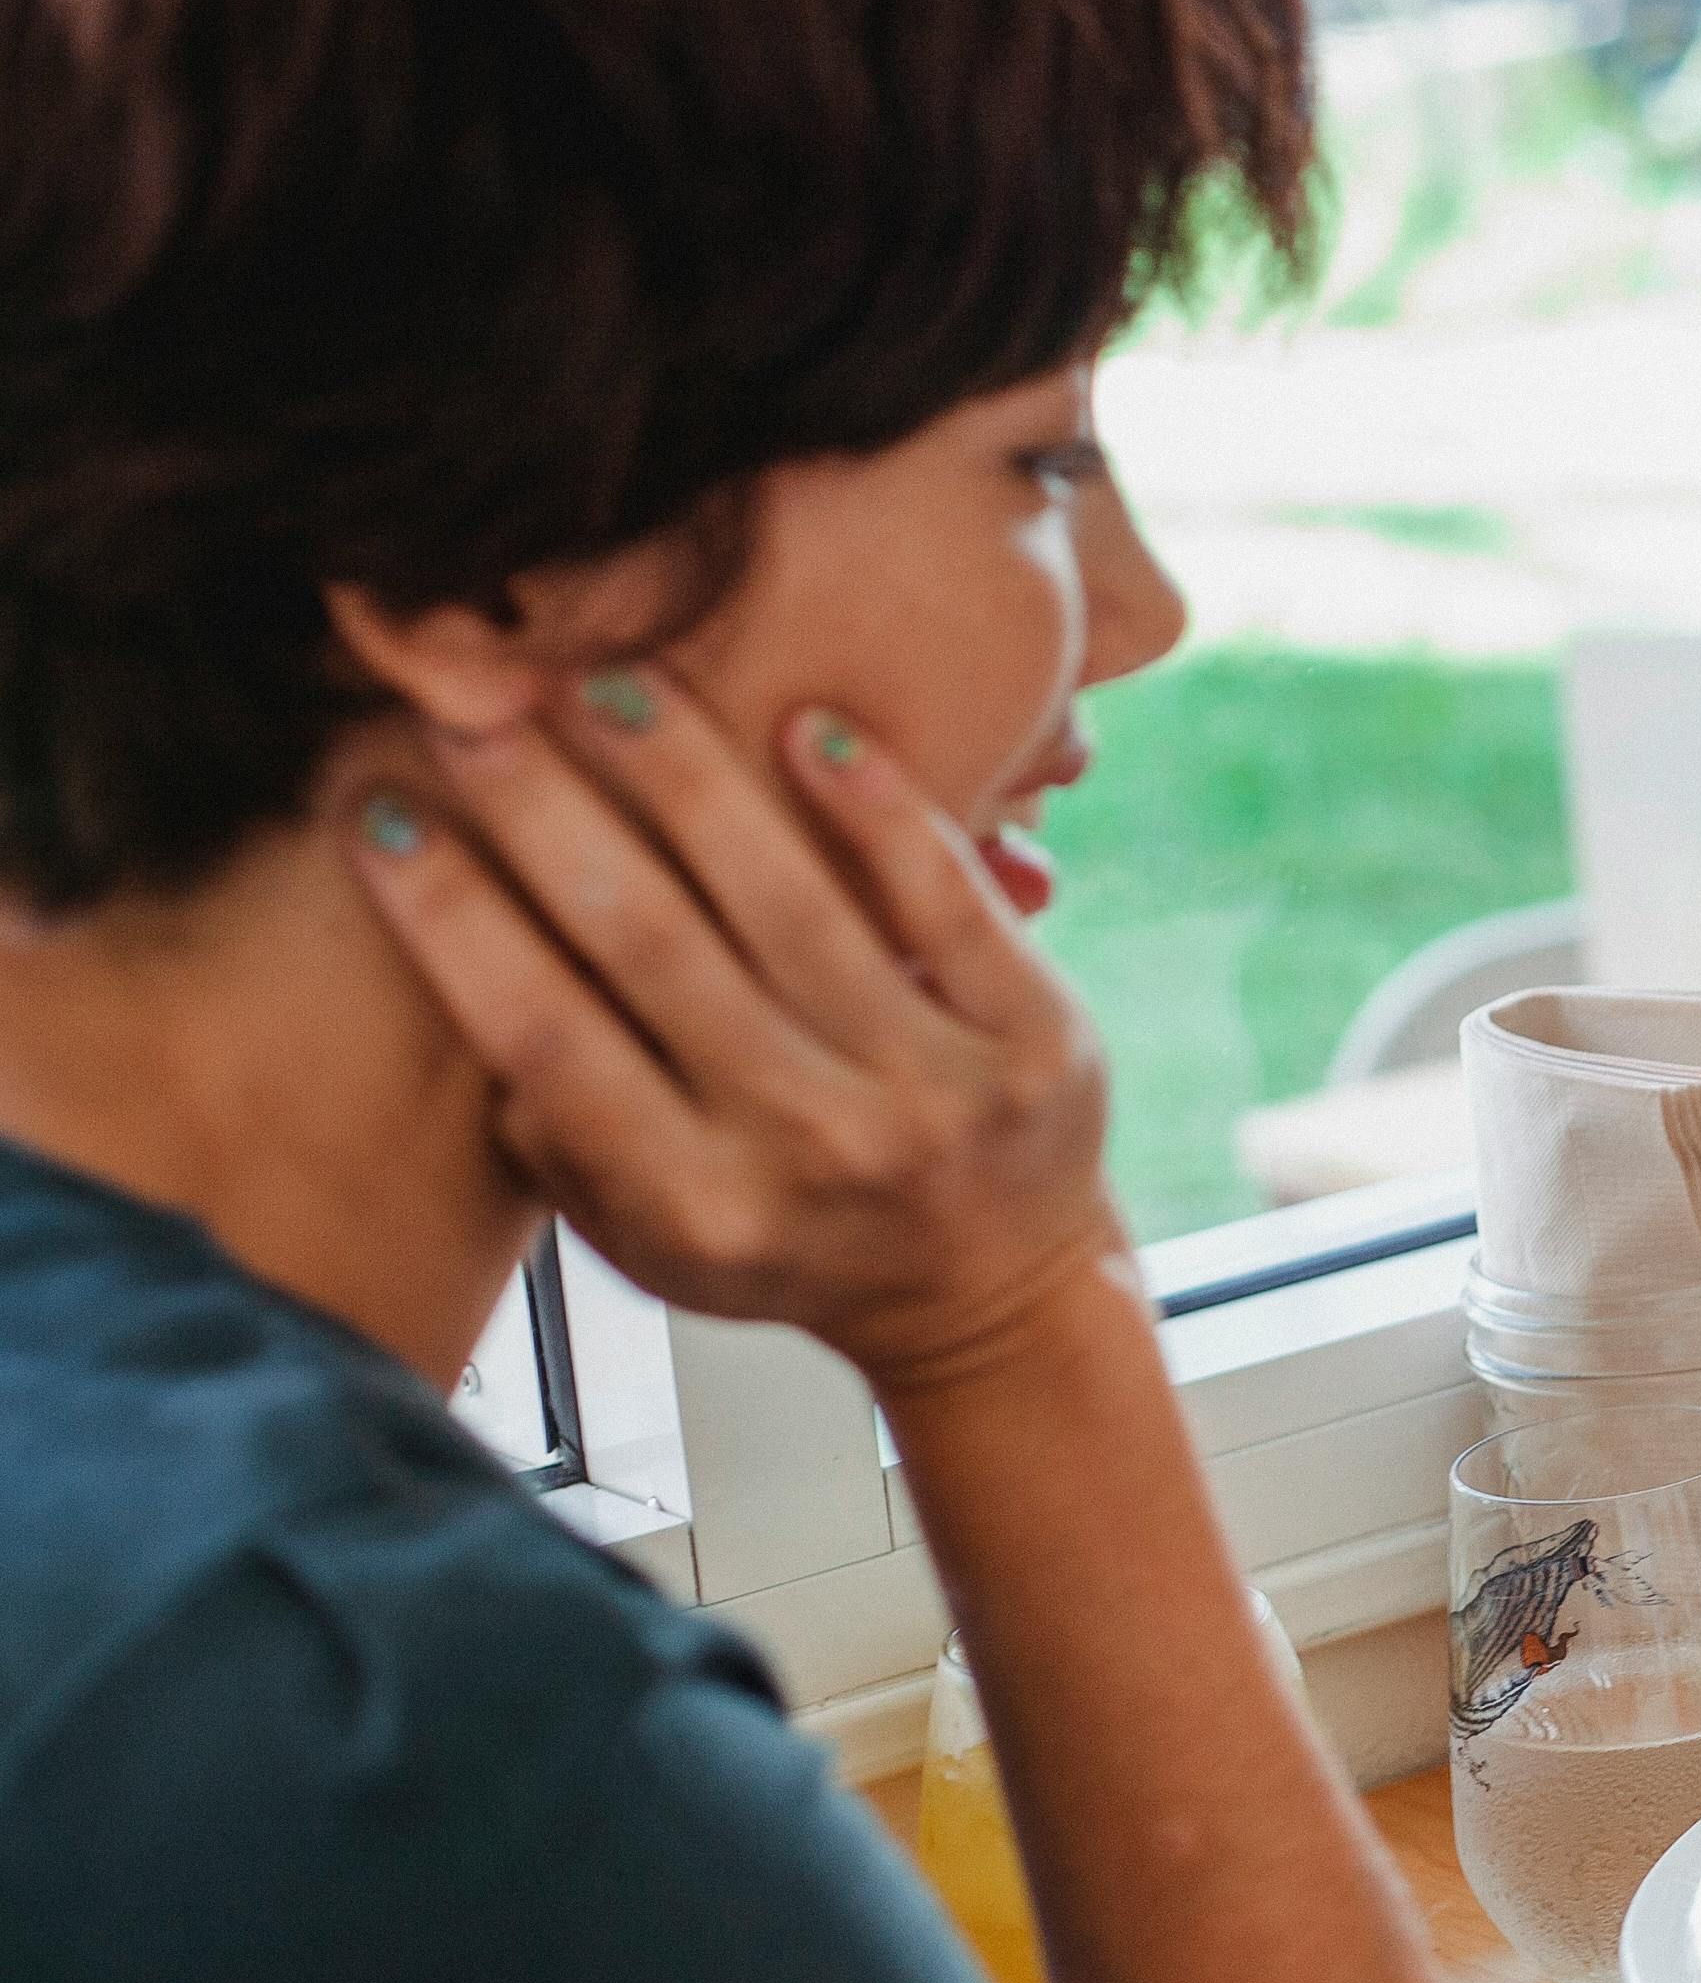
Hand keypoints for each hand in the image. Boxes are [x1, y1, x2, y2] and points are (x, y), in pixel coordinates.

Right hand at [345, 671, 1125, 1392]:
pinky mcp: (1039, 1042)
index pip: (549, 1042)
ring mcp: (937, 1094)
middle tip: (469, 708)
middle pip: (652, 947)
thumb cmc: (800, 1248)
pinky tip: (806, 725)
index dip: (453, 920)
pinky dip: (875, 806)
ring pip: (789, 902)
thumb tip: (470, 992)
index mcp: (702, 1208)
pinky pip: (947, 897)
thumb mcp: (657, 1243)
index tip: (380, 815)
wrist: (1001, 1299)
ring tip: (607, 683)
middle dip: (547, 814)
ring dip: (686, 777)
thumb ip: (563, 1148)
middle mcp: (816, 1150)